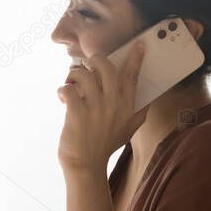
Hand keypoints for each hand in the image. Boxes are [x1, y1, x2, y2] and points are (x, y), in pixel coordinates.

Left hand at [57, 43, 148, 174]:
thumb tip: (148, 99)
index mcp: (127, 106)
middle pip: (106, 67)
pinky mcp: (77, 113)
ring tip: (71, 84)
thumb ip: (139, 113)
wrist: (86, 165)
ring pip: (84, 74)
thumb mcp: (129, 130)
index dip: (136, 58)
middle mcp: (113, 104)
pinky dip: (63, 90)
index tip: (140, 44)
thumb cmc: (105, 146)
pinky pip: (68, 89)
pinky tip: (62, 98)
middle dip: (95, 60)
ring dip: (74, 75)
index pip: (132, 76)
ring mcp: (95, 108)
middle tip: (88, 67)